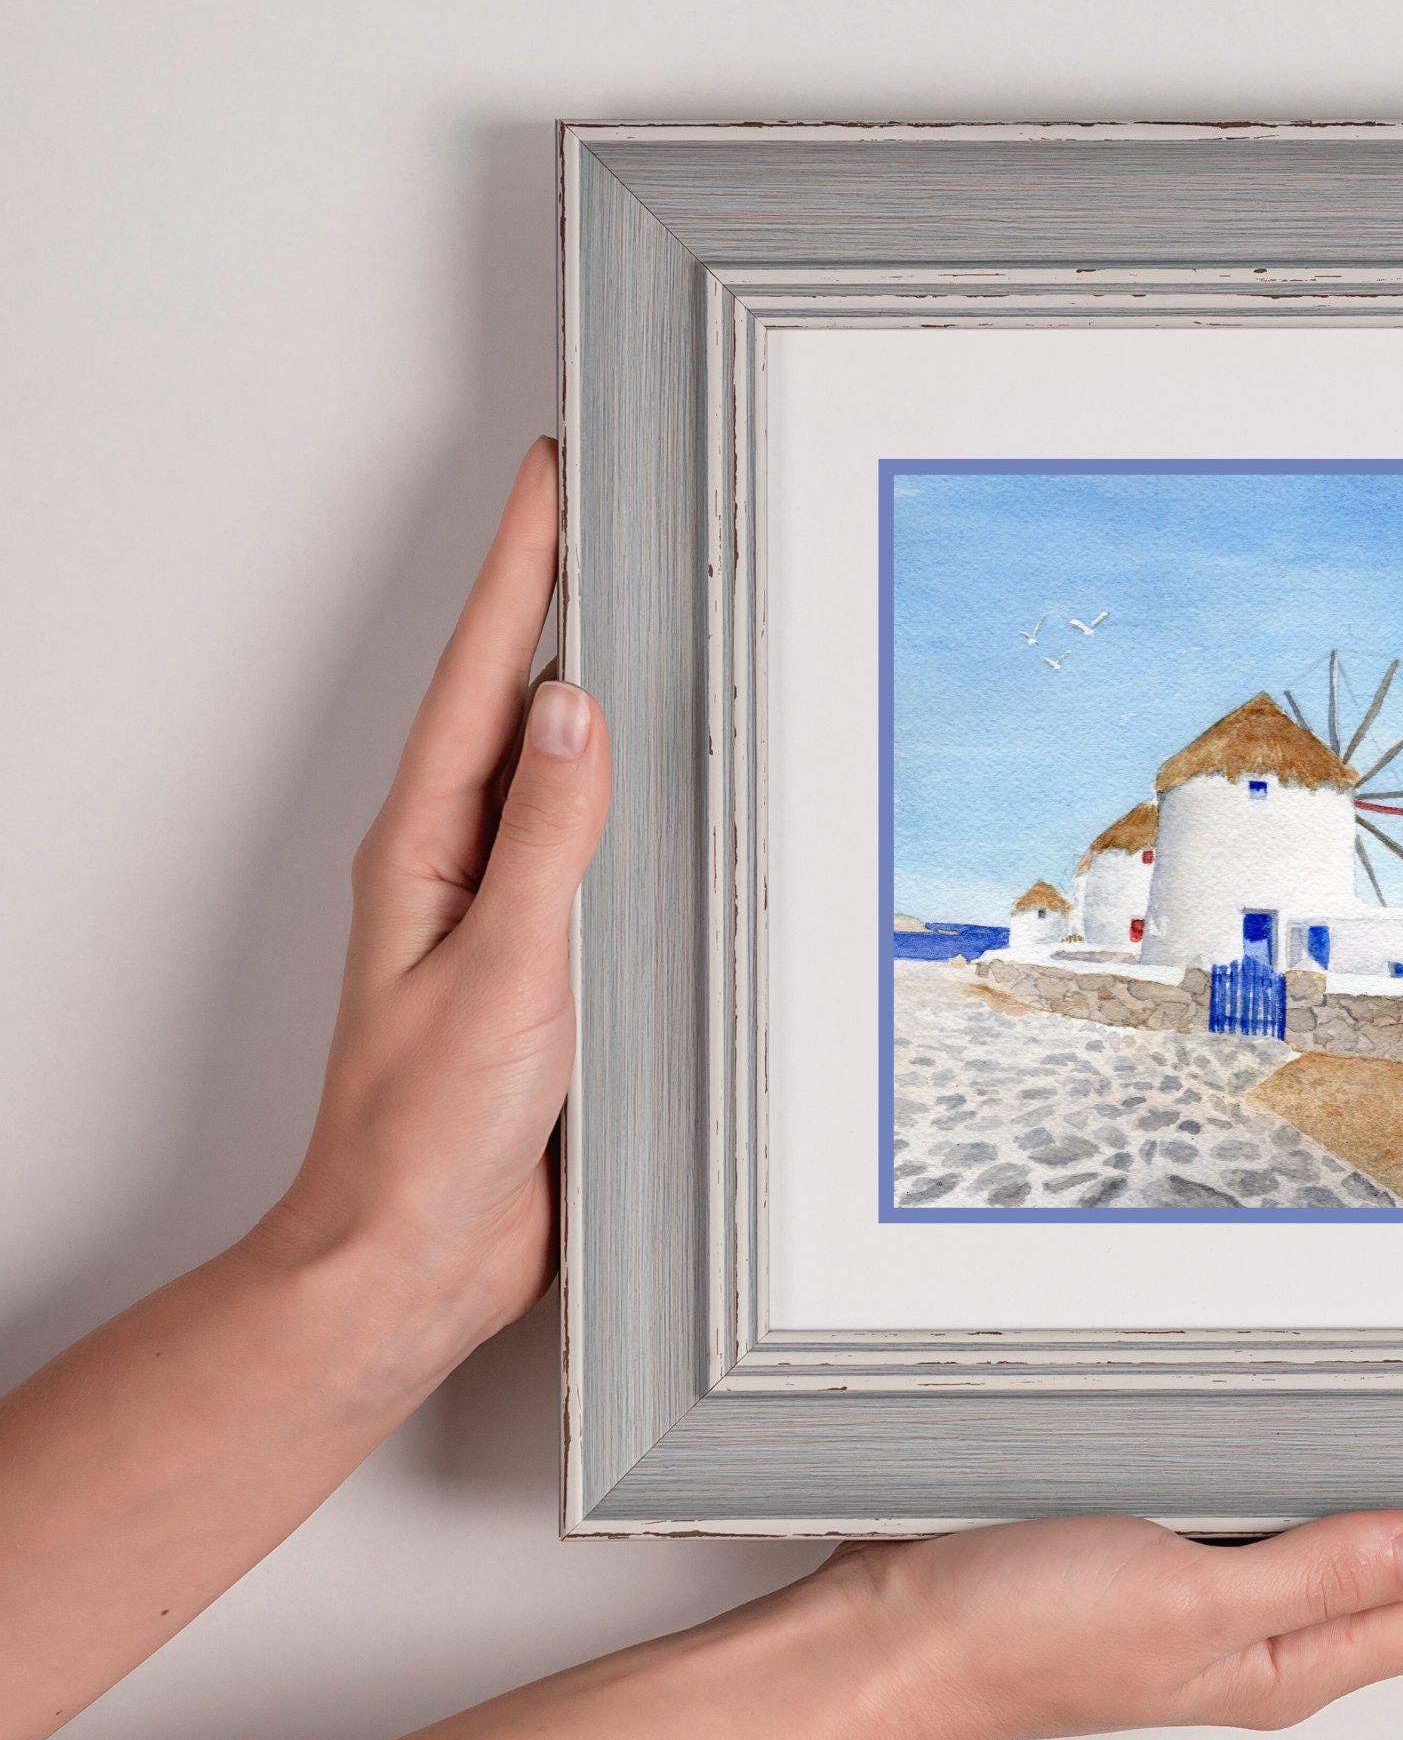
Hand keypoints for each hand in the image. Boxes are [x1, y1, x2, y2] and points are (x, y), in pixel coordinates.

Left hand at [254, 440, 608, 1366]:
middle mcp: (451, 863)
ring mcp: (493, 908)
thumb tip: (573, 711)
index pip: (483, 677)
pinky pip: (582, 844)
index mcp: (423, 847)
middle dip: (547, 596)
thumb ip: (545, 838)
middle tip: (592, 509)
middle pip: (507, 697)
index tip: (552, 482)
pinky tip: (653, 779)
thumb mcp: (500, 970)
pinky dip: (618, 790)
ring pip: (546, 767)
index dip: (519, 571)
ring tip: (629, 606)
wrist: (412, 1257)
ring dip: (584, 683)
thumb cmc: (427, 1134)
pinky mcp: (536, 959)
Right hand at [801, 1511, 1402, 1739]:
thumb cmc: (1017, 1634)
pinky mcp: (1192, 1560)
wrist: (895, 1641)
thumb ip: (1318, 1571)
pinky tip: (1397, 1478)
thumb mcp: (1182, 1602)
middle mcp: (1285, 1636)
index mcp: (1297, 1658)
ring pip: (1398, 1561)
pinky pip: (1321, 1531)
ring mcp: (1240, 1601)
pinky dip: (1385, 1505)